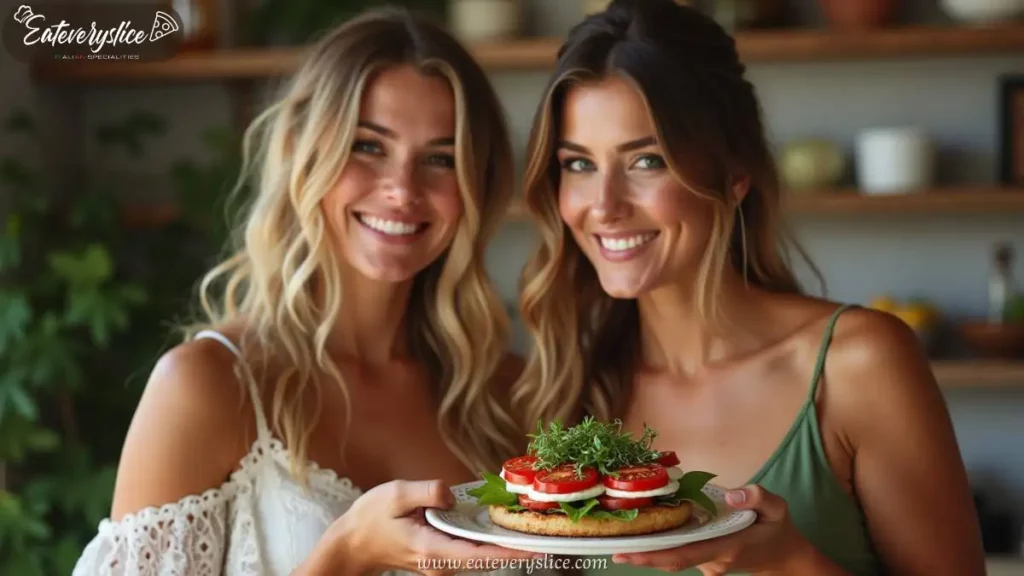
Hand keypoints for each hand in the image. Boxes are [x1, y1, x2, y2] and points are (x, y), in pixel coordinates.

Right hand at [307, 479, 542, 575]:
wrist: (352, 545)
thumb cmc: (370, 520)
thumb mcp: (395, 495)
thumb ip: (426, 492)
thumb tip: (451, 493)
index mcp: (433, 549)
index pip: (480, 555)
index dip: (510, 552)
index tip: (537, 549)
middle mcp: (442, 561)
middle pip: (488, 558)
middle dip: (516, 547)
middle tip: (547, 533)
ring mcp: (442, 562)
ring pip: (482, 556)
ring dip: (505, 544)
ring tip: (532, 528)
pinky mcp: (441, 557)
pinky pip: (472, 551)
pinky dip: (490, 541)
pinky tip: (503, 526)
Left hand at [611, 485, 819, 575]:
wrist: (785, 557)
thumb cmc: (778, 529)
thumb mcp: (777, 507)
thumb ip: (758, 497)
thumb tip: (732, 495)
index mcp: (726, 547)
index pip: (684, 554)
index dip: (655, 555)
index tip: (628, 553)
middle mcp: (713, 559)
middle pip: (672, 561)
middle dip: (642, 557)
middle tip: (613, 549)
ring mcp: (708, 563)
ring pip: (675, 557)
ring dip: (650, 550)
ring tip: (621, 536)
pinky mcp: (706, 559)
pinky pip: (681, 552)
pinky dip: (663, 545)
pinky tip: (647, 531)